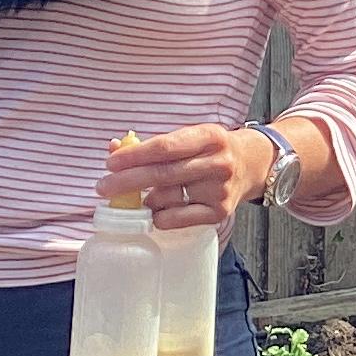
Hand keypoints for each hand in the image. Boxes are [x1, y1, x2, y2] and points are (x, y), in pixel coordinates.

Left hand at [105, 123, 274, 228]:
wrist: (252, 164)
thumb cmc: (211, 149)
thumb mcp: (190, 136)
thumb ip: (154, 144)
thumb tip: (114, 148)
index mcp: (209, 136)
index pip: (166, 147)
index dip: (135, 156)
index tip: (110, 162)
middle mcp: (217, 163)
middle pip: (163, 174)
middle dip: (127, 181)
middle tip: (102, 187)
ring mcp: (219, 189)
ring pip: (168, 197)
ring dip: (144, 199)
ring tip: (137, 197)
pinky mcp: (219, 212)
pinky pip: (178, 219)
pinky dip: (158, 216)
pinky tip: (152, 211)